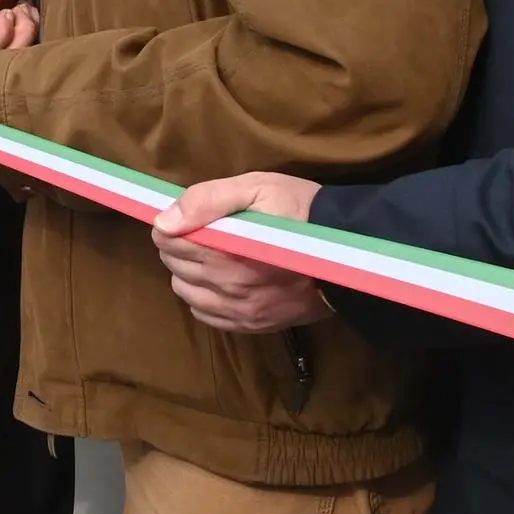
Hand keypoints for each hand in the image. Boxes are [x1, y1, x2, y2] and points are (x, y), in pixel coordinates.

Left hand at [150, 172, 332, 331]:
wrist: (348, 250)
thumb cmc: (299, 211)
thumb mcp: (257, 188)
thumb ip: (208, 200)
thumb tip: (164, 221)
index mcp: (226, 250)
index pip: (168, 241)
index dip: (170, 225)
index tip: (185, 218)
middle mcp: (229, 286)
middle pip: (175, 266)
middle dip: (178, 246)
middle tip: (200, 233)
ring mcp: (240, 310)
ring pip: (186, 293)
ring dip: (189, 273)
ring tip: (212, 257)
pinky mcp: (251, 325)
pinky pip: (206, 316)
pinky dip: (204, 298)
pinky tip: (221, 282)